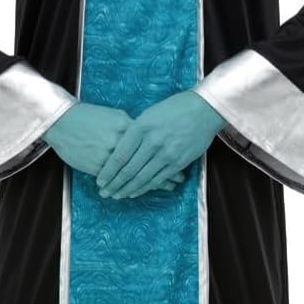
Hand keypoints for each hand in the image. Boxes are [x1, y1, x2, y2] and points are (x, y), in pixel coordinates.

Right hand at [42, 101, 184, 192]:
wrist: (62, 122)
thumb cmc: (89, 117)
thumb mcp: (114, 116)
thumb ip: (132, 128)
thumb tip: (147, 137)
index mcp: (127, 127)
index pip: (152, 145)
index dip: (166, 156)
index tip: (179, 163)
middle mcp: (120, 142)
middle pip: (146, 161)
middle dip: (164, 173)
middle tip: (178, 182)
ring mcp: (108, 156)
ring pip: (133, 173)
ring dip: (150, 183)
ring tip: (165, 189)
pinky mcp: (97, 167)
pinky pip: (118, 180)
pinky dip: (129, 186)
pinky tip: (138, 191)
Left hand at [95, 90, 226, 198]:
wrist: (203, 109)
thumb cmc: (174, 108)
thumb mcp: (149, 114)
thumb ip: (134, 131)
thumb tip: (120, 147)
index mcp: (140, 127)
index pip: (119, 156)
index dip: (108, 172)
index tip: (99, 181)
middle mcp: (151, 142)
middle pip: (128, 170)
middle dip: (114, 184)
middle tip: (104, 193)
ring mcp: (166, 154)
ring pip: (142, 177)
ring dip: (127, 189)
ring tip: (116, 195)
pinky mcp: (178, 162)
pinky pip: (158, 179)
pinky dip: (145, 187)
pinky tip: (135, 192)